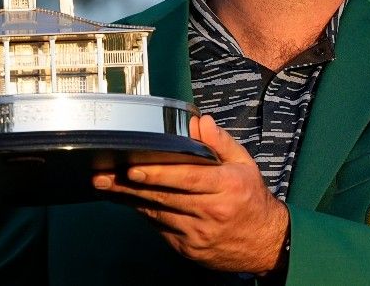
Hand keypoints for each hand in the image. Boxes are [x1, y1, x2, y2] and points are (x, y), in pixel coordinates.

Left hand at [92, 115, 288, 273]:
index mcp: (227, 186)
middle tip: (104, 175)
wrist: (265, 243)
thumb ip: (221, 142)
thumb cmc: (252, 199)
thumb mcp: (245, 164)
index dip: (159, 174)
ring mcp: (197, 234)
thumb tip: (200, 122)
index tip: (134, 168)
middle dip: (131, 185)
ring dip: (129, 198)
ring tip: (106, 185)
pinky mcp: (187, 248)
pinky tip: (127, 200)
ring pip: (157, 214)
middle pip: (165, 197)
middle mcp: (211, 211)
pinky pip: (159, 228)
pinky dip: (143, 213)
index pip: (188, 178)